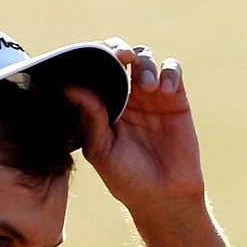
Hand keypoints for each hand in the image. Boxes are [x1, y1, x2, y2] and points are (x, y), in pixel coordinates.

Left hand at [67, 41, 204, 215]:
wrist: (164, 198)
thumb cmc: (128, 179)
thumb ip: (90, 118)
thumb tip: (70, 87)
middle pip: (121, 55)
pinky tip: (164, 90)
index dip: (96, 55)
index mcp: (105, 105)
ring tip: (147, 86)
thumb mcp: (101, 150)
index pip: (97, 68)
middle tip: (122, 58)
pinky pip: (173, 71)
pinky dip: (169, 72)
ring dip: (145, 64)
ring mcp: (152, 96)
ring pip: (146, 58)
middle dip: (120, 49)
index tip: (97, 59)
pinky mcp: (176, 99)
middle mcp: (127, 96)